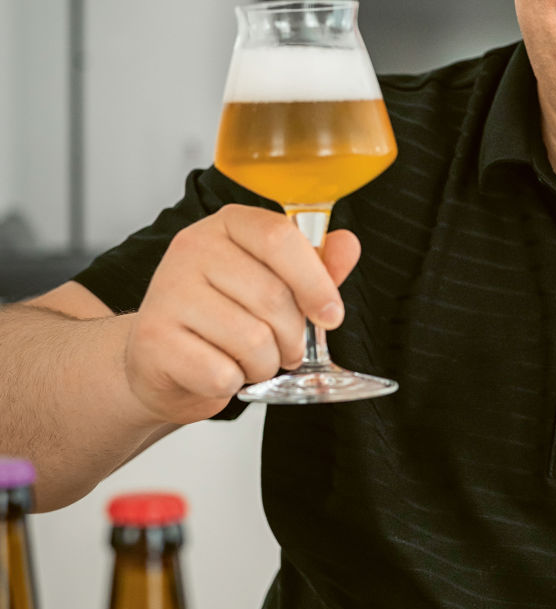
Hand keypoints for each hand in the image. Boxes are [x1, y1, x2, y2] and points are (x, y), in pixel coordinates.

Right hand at [124, 205, 359, 423]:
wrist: (160, 360)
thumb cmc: (222, 318)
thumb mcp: (272, 284)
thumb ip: (314, 267)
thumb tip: (348, 245)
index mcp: (228, 225)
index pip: (278, 237)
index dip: (315, 282)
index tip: (331, 315)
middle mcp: (192, 248)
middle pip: (271, 296)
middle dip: (292, 338)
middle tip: (286, 349)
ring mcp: (168, 292)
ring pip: (252, 340)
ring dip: (264, 364)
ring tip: (250, 361)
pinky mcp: (154, 339)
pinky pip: (221, 373)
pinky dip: (233, 383)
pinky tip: (219, 372)